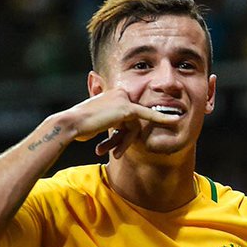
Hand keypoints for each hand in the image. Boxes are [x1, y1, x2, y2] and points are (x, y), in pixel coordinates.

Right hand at [58, 87, 181, 158]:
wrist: (71, 124)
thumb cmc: (81, 126)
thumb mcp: (98, 121)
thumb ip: (112, 120)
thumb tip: (118, 127)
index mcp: (113, 94)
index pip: (130, 114)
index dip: (128, 130)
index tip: (136, 134)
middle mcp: (119, 93)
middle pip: (134, 120)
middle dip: (126, 139)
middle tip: (114, 152)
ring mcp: (124, 99)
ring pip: (136, 125)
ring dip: (126, 142)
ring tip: (114, 153)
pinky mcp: (127, 109)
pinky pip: (148, 116)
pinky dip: (162, 119)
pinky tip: (176, 120)